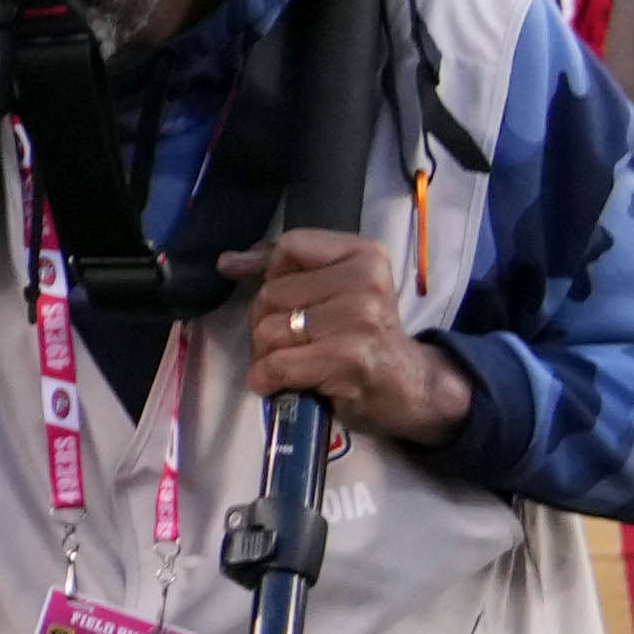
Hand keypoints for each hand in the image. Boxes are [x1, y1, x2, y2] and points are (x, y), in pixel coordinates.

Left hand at [221, 228, 472, 445]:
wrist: (406, 387)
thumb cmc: (360, 336)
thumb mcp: (333, 290)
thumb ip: (283, 270)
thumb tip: (227, 262)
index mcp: (364, 255)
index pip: (290, 246)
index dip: (274, 275)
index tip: (290, 300)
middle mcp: (365, 281)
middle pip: (271, 293)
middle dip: (267, 322)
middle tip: (296, 341)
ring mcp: (358, 320)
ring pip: (267, 330)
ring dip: (267, 355)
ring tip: (295, 362)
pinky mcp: (347, 359)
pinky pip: (275, 365)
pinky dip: (267, 379)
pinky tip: (283, 382)